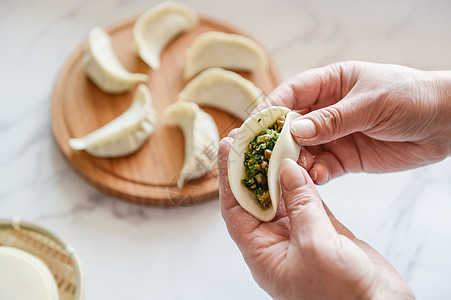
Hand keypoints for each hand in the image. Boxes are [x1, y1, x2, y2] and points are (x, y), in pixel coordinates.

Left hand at [219, 137, 414, 299]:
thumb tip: (286, 169)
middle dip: (253, 167)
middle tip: (251, 137)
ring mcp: (299, 235)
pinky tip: (302, 161)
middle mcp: (276, 242)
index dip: (229, 177)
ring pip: (283, 196)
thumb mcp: (314, 246)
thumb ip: (300, 204)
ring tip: (275, 142)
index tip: (228, 147)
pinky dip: (304, 180)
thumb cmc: (341, 294)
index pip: (235, 208)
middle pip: (256, 198)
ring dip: (279, 170)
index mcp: (262, 252)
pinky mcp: (322, 230)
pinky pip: (307, 200)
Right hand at [257, 61, 450, 183]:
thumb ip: (332, 119)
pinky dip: (314, 174)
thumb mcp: (369, 103)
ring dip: (294, 161)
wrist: (445, 124)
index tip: (253, 127)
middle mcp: (326, 110)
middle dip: (276, 141)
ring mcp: (334, 135)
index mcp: (330, 84)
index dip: (270, 109)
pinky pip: (321, 167)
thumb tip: (294, 131)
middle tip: (261, 157)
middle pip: (290, 125)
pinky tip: (315, 177)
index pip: (291, 94)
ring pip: (302, 150)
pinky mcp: (345, 158)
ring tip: (288, 172)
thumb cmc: (409, 97)